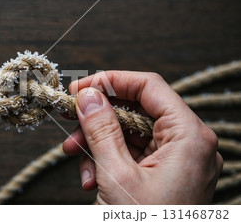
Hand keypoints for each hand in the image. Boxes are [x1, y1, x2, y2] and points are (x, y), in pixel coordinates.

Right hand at [62, 71, 222, 203]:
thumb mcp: (116, 175)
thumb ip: (101, 129)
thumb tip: (88, 96)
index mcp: (190, 138)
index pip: (149, 87)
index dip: (111, 81)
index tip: (80, 87)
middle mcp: (190, 145)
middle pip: (137, 111)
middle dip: (98, 117)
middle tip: (69, 117)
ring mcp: (178, 162)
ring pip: (131, 133)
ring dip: (97, 142)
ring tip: (73, 155)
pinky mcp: (166, 176)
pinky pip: (133, 155)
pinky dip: (108, 160)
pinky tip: (90, 178)